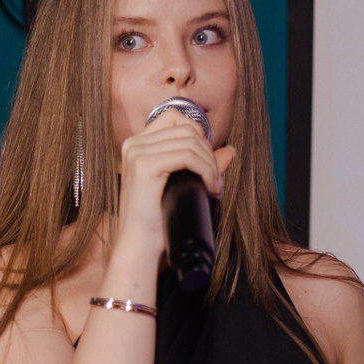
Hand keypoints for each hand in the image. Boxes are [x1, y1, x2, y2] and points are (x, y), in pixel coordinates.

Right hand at [113, 108, 235, 262]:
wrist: (140, 246)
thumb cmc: (158, 221)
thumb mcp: (183, 186)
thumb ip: (203, 165)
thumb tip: (229, 150)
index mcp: (138, 144)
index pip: (175, 117)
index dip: (199, 135)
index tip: (208, 164)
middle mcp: (134, 144)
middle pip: (187, 128)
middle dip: (209, 153)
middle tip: (216, 181)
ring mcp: (137, 152)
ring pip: (190, 141)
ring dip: (210, 164)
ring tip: (214, 187)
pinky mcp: (144, 165)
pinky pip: (187, 156)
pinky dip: (206, 170)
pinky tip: (209, 188)